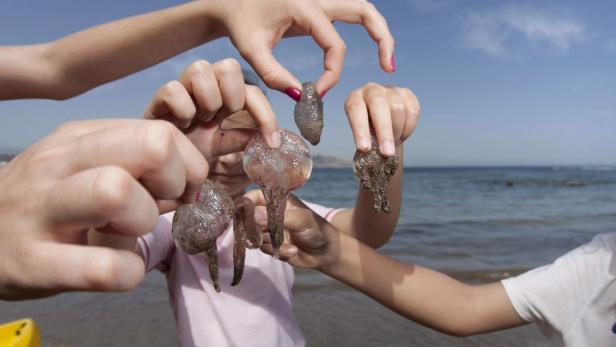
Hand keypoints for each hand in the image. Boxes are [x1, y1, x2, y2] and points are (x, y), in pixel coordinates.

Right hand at [0, 119, 206, 299]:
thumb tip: (193, 182)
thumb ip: (135, 164)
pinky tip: (118, 270)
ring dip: (143, 221)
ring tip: (126, 232)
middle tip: (161, 207)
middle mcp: (59, 163)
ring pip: (118, 191)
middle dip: (174, 181)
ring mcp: (41, 210)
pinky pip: (104, 268)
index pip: (161, 132)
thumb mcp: (84, 166)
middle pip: (151, 146)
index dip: (186, 166)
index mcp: (80, 138)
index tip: (177, 190)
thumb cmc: (49, 201)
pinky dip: (127, 272)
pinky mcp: (32, 262)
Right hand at [144, 58, 279, 148]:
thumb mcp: (220, 147)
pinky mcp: (160, 96)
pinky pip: (173, 88)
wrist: (160, 161)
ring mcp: (183, 87)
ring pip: (201, 68)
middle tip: (222, 118)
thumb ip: (240, 140)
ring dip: (206, 100)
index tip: (272, 143)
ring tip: (200, 120)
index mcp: (225, 96)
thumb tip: (267, 140)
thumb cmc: (189, 150)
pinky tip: (181, 125)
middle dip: (231, 97)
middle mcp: (206, 85)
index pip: (253, 92)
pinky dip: (182, 110)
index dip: (266, 115)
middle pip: (229, 66)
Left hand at [215, 0, 395, 96]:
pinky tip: (372, 45)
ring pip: (363, 8)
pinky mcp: (320, 5)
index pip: (334, 46)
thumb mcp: (251, 50)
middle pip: (365, 11)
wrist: (232, 2)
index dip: (331, 76)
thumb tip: (299, 96)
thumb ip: (273, 75)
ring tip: (387, 60)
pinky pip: (351, 11)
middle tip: (389, 69)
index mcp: (304, 7)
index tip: (315, 95)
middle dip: (382, 39)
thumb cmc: (239, 24)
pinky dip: (366, 26)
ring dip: (379, 30)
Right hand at [245, 190, 338, 269]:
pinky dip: (277, 251)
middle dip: (258, 230)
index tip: (246, 218)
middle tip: (270, 234)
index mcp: (276, 200)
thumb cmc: (316, 229)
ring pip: (254, 236)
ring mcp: (268, 229)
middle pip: (248, 218)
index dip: (246, 206)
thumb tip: (255, 215)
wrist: (326, 252)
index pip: (252, 197)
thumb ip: (279, 218)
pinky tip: (292, 250)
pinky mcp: (270, 244)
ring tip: (288, 243)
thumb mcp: (301, 220)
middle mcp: (269, 213)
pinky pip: (263, 249)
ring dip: (270, 242)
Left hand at [345, 83, 419, 156]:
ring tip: (393, 145)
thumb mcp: (361, 135)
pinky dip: (408, 128)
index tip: (365, 149)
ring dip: (397, 131)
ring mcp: (390, 89)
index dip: (360, 129)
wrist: (382, 123)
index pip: (355, 109)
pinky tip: (401, 136)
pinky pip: (412, 110)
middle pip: (378, 104)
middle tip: (387, 153)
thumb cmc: (368, 132)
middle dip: (384, 131)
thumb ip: (365, 141)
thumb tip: (370, 154)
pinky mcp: (406, 93)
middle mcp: (371, 89)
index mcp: (354, 98)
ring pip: (397, 108)